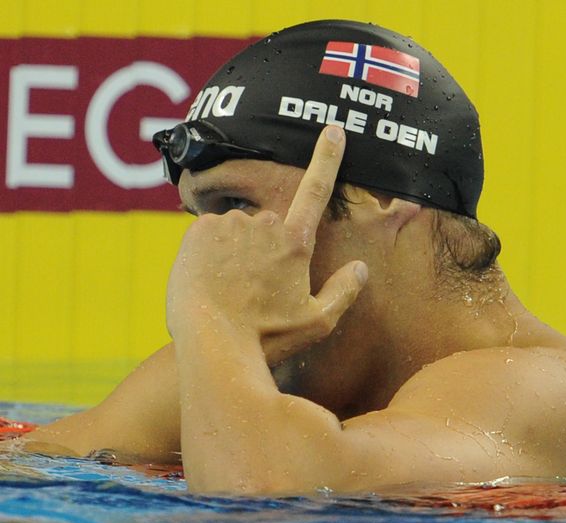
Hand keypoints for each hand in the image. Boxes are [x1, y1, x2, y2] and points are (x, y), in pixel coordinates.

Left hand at [166, 126, 367, 364]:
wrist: (212, 344)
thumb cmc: (267, 338)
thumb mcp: (317, 322)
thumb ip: (344, 291)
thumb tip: (361, 268)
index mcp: (295, 243)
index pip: (316, 191)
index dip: (327, 158)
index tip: (333, 129)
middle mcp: (264, 225)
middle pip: (269, 226)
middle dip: (263, 249)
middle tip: (253, 289)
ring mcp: (230, 225)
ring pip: (238, 231)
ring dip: (236, 252)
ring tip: (229, 289)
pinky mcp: (199, 231)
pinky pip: (210, 234)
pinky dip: (210, 252)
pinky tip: (209, 281)